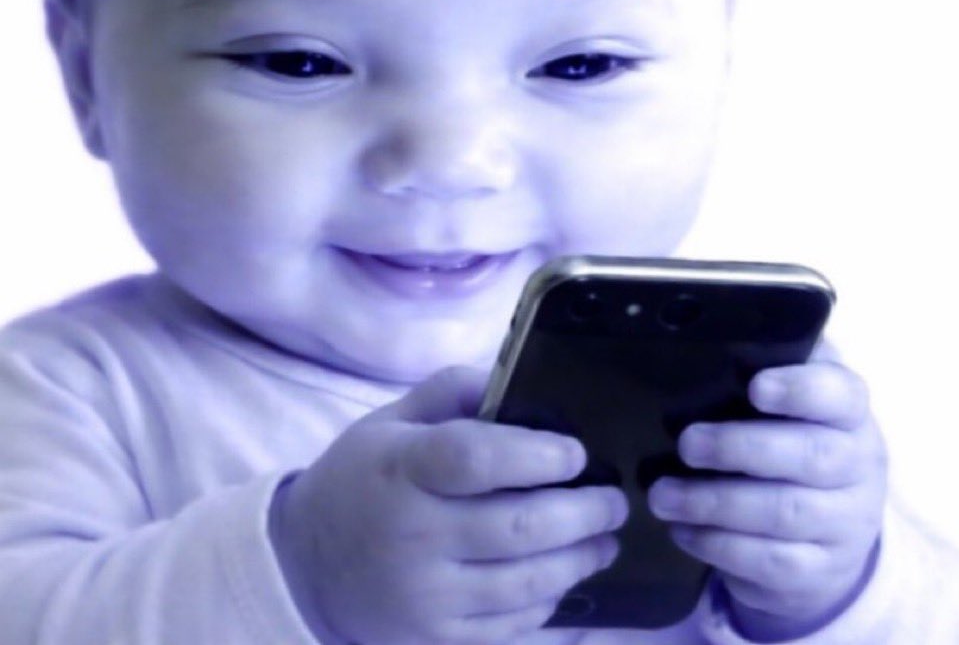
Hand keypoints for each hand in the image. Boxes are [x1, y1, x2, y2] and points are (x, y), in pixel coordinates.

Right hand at [270, 366, 627, 644]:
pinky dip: (548, 604)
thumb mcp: (392, 420)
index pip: (474, 460)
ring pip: (523, 584)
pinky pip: (508, 627)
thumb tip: (519, 379)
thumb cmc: (362, 478)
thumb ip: (452, 392)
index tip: (577, 453)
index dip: (536, 454)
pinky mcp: (434, 639)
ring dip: (578, 561)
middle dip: (582, 514)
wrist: (304, 565)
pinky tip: (566, 579)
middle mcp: (412, 536)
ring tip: (605, 540)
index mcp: (401, 470)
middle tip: (614, 501)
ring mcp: (423, 596)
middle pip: (516, 528)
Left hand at [647, 343, 886, 639]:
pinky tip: (683, 530)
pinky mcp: (820, 571)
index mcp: (849, 413)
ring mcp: (846, 524)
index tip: (754, 387)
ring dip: (715, 502)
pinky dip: (719, 545)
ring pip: (785, 513)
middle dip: (740, 448)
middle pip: (811, 456)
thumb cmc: (790, 442)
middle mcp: (859, 466)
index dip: (801, 389)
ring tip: (662, 495)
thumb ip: (762, 371)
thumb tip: (703, 343)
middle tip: (687, 443)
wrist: (830, 533)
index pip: (841, 394)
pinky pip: (770, 562)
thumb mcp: (788, 406)